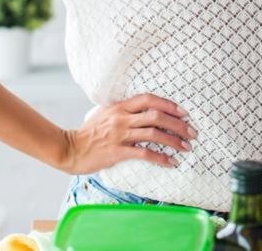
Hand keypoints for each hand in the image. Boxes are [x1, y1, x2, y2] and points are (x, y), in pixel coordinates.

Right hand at [58, 93, 196, 173]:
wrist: (69, 149)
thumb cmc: (89, 133)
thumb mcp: (105, 114)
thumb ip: (124, 111)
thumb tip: (145, 110)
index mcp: (120, 107)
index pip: (149, 99)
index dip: (169, 104)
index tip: (183, 112)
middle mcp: (122, 118)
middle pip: (156, 116)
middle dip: (178, 124)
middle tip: (192, 132)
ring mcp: (120, 135)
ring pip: (153, 133)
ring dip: (173, 140)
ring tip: (186, 147)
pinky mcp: (117, 152)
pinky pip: (144, 153)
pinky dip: (160, 158)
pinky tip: (170, 162)